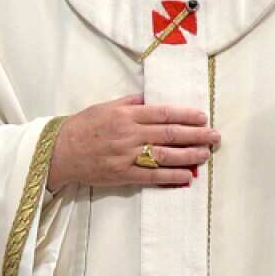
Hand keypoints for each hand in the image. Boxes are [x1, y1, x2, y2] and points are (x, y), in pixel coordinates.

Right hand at [48, 95, 220, 192]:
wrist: (59, 151)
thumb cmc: (84, 126)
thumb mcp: (106, 106)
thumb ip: (131, 103)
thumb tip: (153, 98)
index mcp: (126, 115)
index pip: (163, 113)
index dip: (186, 115)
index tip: (203, 116)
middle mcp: (129, 134)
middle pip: (170, 134)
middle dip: (196, 135)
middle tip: (215, 136)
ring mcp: (126, 156)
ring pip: (165, 155)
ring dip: (189, 156)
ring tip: (206, 155)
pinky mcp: (122, 175)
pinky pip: (152, 176)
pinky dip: (171, 177)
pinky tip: (187, 177)